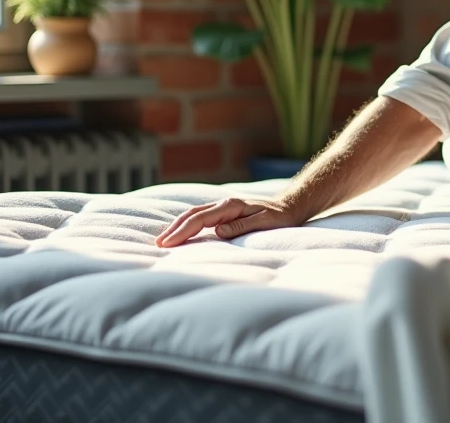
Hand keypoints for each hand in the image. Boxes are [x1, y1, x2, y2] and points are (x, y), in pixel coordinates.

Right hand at [155, 196, 302, 247]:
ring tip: (163, 240)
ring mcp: (223, 207)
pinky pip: (201, 217)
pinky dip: (187, 224)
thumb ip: (241, 226)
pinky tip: (180, 233)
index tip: (167, 244)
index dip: (182, 231)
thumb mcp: (264, 222)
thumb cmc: (280, 217)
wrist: (291, 207)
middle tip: (158, 244)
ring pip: (194, 214)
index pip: (200, 219)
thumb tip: (218, 231)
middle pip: (192, 215)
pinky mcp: (224, 212)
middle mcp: (224, 204)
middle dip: (174, 229)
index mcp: (231, 206)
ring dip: (178, 226)